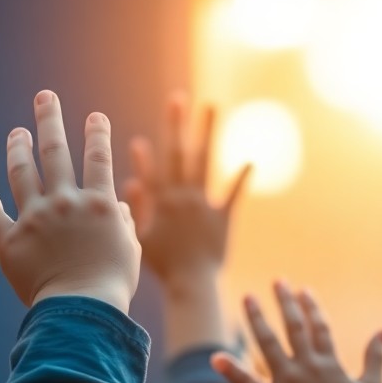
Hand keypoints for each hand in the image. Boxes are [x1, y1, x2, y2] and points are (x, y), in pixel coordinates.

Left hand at [0, 90, 140, 313]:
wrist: (80, 312)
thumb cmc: (112, 284)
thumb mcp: (131, 248)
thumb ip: (124, 222)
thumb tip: (118, 207)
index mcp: (98, 204)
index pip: (98, 157)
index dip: (97, 133)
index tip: (94, 116)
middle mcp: (64, 203)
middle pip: (54, 151)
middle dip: (49, 119)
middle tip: (44, 97)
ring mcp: (34, 220)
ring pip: (21, 174)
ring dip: (17, 149)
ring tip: (16, 133)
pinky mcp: (10, 241)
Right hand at [124, 96, 250, 292]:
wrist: (191, 284)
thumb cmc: (162, 265)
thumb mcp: (140, 236)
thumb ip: (138, 205)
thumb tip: (130, 178)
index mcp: (161, 203)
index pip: (154, 167)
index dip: (150, 143)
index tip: (139, 130)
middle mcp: (182, 198)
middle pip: (180, 154)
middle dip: (178, 124)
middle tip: (179, 98)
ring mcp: (204, 206)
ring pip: (205, 163)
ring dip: (208, 133)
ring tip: (212, 107)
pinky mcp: (223, 219)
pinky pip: (232, 196)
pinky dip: (240, 179)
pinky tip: (250, 160)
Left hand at [212, 282, 381, 382]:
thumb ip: (376, 356)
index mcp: (329, 365)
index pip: (318, 328)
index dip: (310, 307)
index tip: (303, 290)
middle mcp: (306, 368)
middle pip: (293, 328)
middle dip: (284, 302)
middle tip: (277, 281)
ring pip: (267, 344)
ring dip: (257, 319)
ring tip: (248, 298)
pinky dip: (231, 370)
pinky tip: (216, 357)